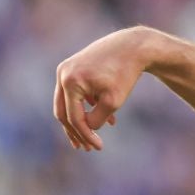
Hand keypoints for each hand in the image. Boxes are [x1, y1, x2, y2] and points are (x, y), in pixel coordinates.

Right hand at [53, 27, 153, 150]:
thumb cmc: (124, 73)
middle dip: (75, 132)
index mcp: (70, 82)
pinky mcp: (73, 66)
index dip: (85, 135)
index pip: (73, 118)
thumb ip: (97, 119)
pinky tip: (104, 118)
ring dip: (79, 121)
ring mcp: (65, 69)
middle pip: (63, 112)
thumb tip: (87, 129)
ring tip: (91, 138)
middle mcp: (62, 74)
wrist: (132, 46)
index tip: (98, 147)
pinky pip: (74, 92)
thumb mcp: (113, 101)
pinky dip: (85, 106)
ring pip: (67, 103)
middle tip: (86, 148)